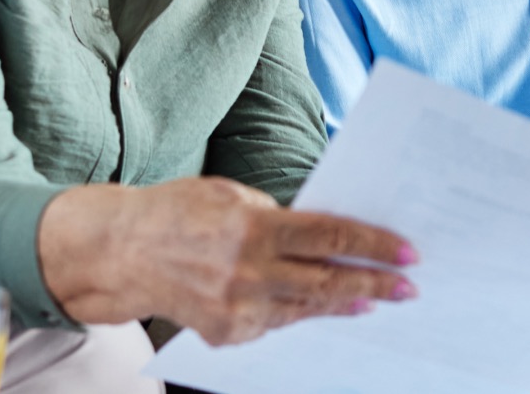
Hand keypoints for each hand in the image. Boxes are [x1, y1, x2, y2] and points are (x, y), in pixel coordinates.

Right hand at [38, 177, 416, 344]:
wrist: (121, 252)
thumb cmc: (180, 212)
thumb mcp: (231, 195)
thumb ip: (277, 215)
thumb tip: (327, 231)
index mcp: (252, 227)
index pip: (329, 236)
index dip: (373, 245)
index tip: (407, 252)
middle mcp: (247, 272)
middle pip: (327, 281)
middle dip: (375, 285)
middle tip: (408, 288)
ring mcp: (237, 309)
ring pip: (307, 309)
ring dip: (346, 304)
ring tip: (375, 300)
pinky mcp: (227, 334)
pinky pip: (278, 323)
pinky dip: (302, 314)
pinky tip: (325, 308)